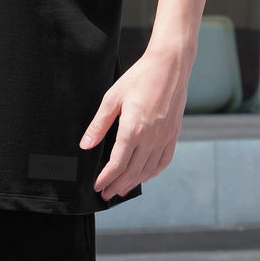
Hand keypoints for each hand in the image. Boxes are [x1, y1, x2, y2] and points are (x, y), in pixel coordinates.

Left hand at [79, 37, 191, 200]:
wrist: (170, 66)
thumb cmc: (140, 78)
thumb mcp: (113, 98)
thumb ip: (99, 125)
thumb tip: (85, 145)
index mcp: (134, 129)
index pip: (117, 163)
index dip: (106, 178)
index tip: (97, 186)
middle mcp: (151, 137)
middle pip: (132, 171)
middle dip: (117, 185)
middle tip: (106, 194)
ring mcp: (165, 137)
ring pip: (148, 169)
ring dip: (134, 182)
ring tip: (122, 189)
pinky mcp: (174, 134)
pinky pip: (164, 160)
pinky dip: (154, 172)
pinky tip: (145, 176)